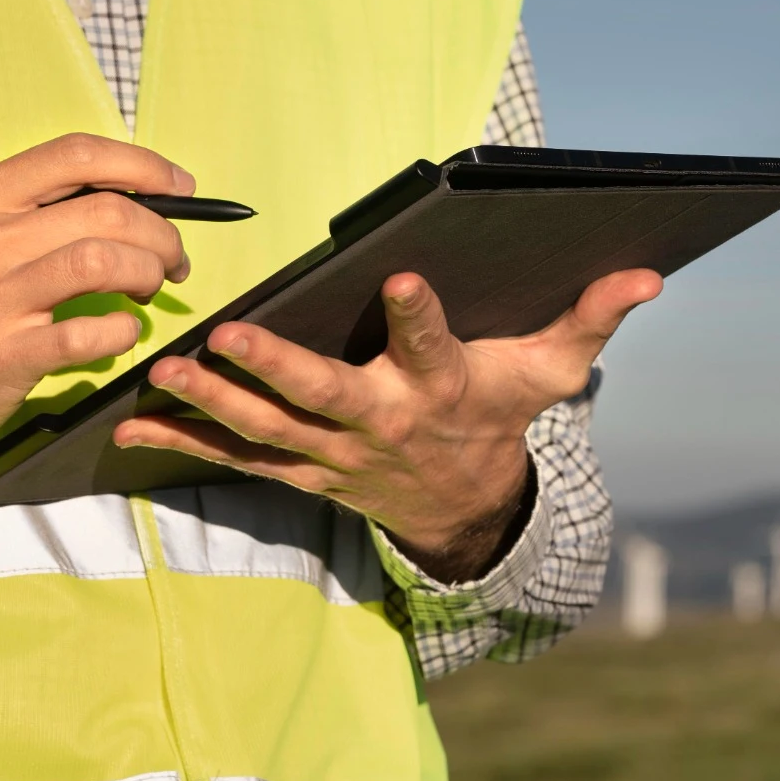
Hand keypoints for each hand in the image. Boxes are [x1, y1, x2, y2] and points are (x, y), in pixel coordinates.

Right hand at [0, 134, 194, 472]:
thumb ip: (45, 211)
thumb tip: (143, 196)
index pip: (76, 154)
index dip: (143, 166)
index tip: (180, 188)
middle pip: (106, 211)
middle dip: (162, 233)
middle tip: (172, 259)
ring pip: (105, 261)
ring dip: (149, 273)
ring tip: (148, 289)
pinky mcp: (5, 354)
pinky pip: (94, 331)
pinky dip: (125, 330)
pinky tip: (120, 332)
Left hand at [115, 268, 661, 581]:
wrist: (467, 508)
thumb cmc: (503, 416)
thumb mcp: (554, 370)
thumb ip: (593, 316)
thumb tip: (649, 272)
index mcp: (445, 388)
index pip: (434, 346)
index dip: (423, 316)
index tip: (406, 277)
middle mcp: (386, 424)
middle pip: (327, 396)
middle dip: (277, 370)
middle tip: (229, 339)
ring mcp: (338, 455)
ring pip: (269, 432)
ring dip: (212, 405)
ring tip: (163, 373)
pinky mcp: (303, 472)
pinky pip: (238, 461)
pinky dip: (185, 446)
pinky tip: (130, 428)